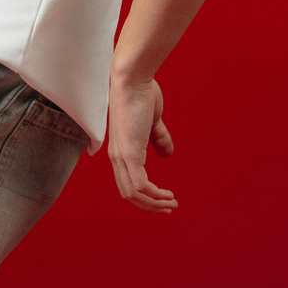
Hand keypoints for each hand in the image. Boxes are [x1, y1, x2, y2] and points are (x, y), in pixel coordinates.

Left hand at [107, 76, 176, 211]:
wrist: (132, 79)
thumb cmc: (140, 94)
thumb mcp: (152, 121)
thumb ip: (157, 137)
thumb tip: (167, 154)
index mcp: (120, 150)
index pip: (126, 182)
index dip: (143, 195)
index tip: (162, 199)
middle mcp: (116, 156)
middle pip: (127, 193)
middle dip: (149, 205)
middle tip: (169, 208)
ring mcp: (121, 155)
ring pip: (132, 193)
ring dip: (153, 204)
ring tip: (171, 204)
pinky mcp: (128, 153)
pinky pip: (138, 184)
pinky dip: (153, 195)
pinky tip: (166, 195)